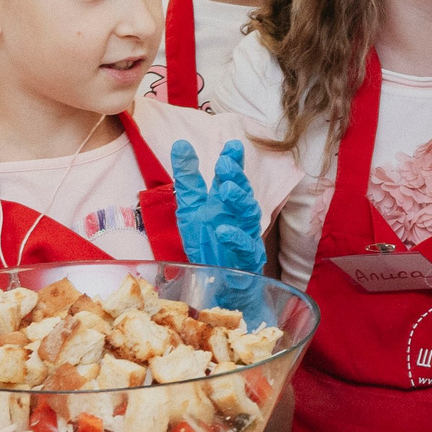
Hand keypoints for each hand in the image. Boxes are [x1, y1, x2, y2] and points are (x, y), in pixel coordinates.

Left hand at [171, 140, 264, 275]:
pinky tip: (223, 230)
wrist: (216, 287)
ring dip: (239, 200)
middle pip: (243, 192)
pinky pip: (246, 247)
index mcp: (226, 203)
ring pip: (249, 215)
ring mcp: (246, 237)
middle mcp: (239, 216)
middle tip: (225, 164)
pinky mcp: (247, 261)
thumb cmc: (208, 246)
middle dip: (236, 176)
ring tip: (227, 189)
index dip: (233, 161)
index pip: (231, 177)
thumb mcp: (190, 208)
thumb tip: (181, 144)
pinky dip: (236, 238)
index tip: (232, 145)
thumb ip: (188, 178)